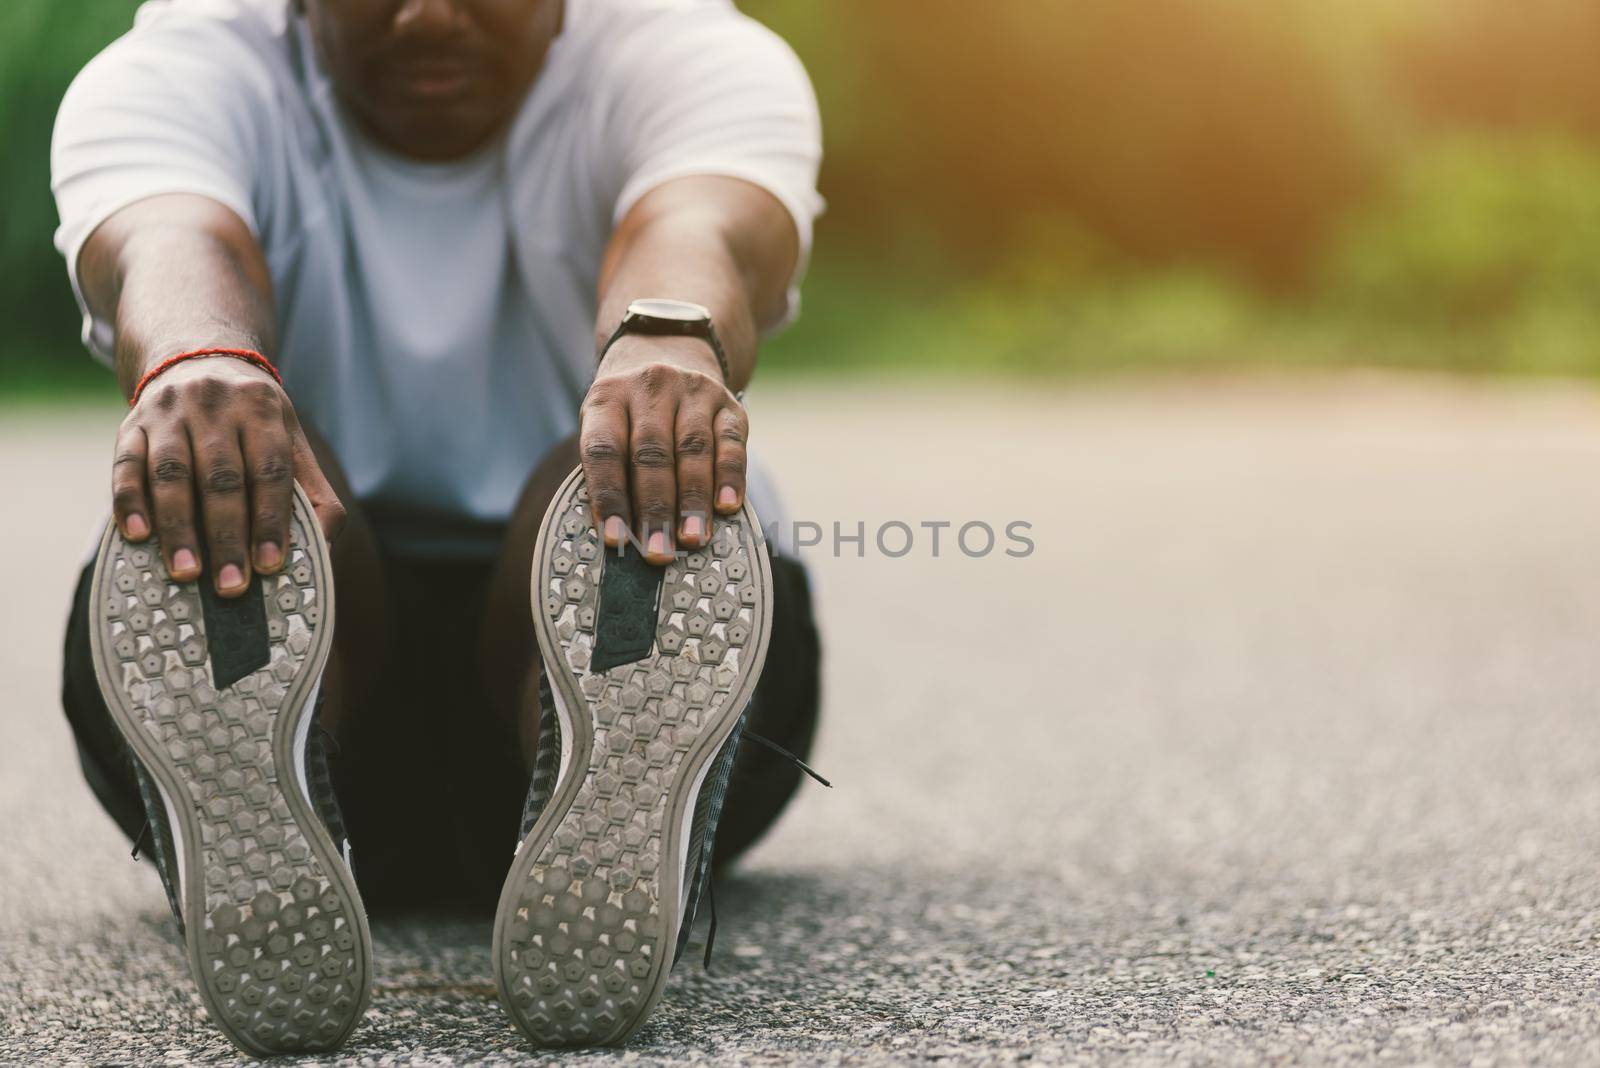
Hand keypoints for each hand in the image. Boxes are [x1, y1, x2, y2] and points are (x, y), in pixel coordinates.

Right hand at [112, 355, 345, 596]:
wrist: (198, 358)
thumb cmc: (253, 421)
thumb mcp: (291, 441)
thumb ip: (313, 494)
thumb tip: (322, 548)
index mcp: (262, 410)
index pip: (270, 471)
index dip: (271, 520)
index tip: (270, 564)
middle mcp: (215, 405)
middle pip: (221, 479)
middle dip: (227, 536)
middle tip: (231, 585)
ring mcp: (168, 412)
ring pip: (171, 474)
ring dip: (178, 528)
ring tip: (186, 573)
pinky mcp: (130, 423)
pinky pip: (125, 465)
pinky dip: (129, 501)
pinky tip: (138, 535)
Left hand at [579, 335, 747, 564]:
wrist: (670, 346)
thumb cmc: (630, 411)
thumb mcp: (607, 422)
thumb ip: (611, 469)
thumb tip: (619, 536)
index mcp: (607, 397)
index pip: (604, 450)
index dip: (608, 496)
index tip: (614, 539)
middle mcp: (650, 387)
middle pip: (652, 454)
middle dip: (655, 508)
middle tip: (657, 552)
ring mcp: (692, 391)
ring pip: (693, 450)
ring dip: (693, 501)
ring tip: (692, 540)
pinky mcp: (729, 403)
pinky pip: (731, 442)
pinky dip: (730, 477)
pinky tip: (728, 507)